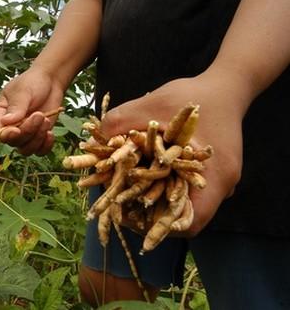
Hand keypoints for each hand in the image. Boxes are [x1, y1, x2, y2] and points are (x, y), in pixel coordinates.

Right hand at [0, 66, 64, 154]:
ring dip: (37, 138)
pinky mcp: (38, 137)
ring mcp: (24, 134)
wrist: (50, 82)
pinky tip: (51, 133)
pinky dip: (45, 146)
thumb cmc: (32, 82)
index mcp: (0, 114)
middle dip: (28, 131)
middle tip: (40, 115)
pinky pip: (39, 151)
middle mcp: (10, 127)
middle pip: (13, 142)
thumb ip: (16, 107)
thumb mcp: (23, 91)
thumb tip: (5, 122)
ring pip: (26, 149)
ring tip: (46, 120)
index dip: (6, 135)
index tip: (17, 129)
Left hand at [100, 76, 244, 235]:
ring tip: (119, 194)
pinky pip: (181, 189)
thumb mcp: (155, 104)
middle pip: (180, 217)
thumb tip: (91, 140)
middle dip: (147, 216)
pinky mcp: (206, 174)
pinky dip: (157, 187)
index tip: (127, 217)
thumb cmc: (195, 95)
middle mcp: (219, 186)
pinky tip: (134, 177)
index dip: (157, 228)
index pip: (189, 223)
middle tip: (116, 207)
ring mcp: (214, 182)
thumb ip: (122, 120)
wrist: (224, 86)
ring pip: (179, 205)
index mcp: (216, 177)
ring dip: (150, 202)